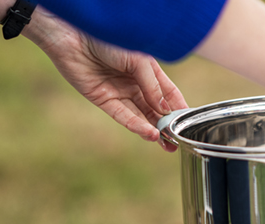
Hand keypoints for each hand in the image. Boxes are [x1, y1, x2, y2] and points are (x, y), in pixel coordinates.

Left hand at [31, 13, 187, 149]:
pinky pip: (123, 116)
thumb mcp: (139, 62)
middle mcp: (135, 83)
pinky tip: (150, 134)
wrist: (74, 38)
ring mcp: (120, 92)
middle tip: (179, 141)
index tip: (190, 124)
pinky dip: (137, 126)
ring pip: (141, 116)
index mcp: (148, 70)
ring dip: (154, 131)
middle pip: (156, 109)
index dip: (179, 108)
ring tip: (167, 145)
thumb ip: (153, 87)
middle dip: (168, 125)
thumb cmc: (109, 41)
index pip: (169, 94)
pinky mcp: (104, 100)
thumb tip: (166, 111)